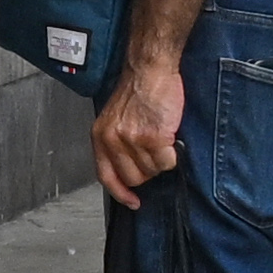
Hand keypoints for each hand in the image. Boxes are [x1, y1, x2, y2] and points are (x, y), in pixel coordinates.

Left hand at [90, 50, 184, 210]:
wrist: (149, 70)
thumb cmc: (136, 91)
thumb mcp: (115, 118)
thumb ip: (117, 142)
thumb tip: (129, 169)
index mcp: (100, 136)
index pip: (106, 175)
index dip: (120, 193)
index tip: (132, 202)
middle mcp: (113, 140)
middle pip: (133, 177)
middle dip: (147, 170)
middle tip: (154, 152)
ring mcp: (132, 140)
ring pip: (152, 170)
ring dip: (161, 159)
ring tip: (161, 137)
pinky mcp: (153, 137)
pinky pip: (167, 162)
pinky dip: (172, 154)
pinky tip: (170, 136)